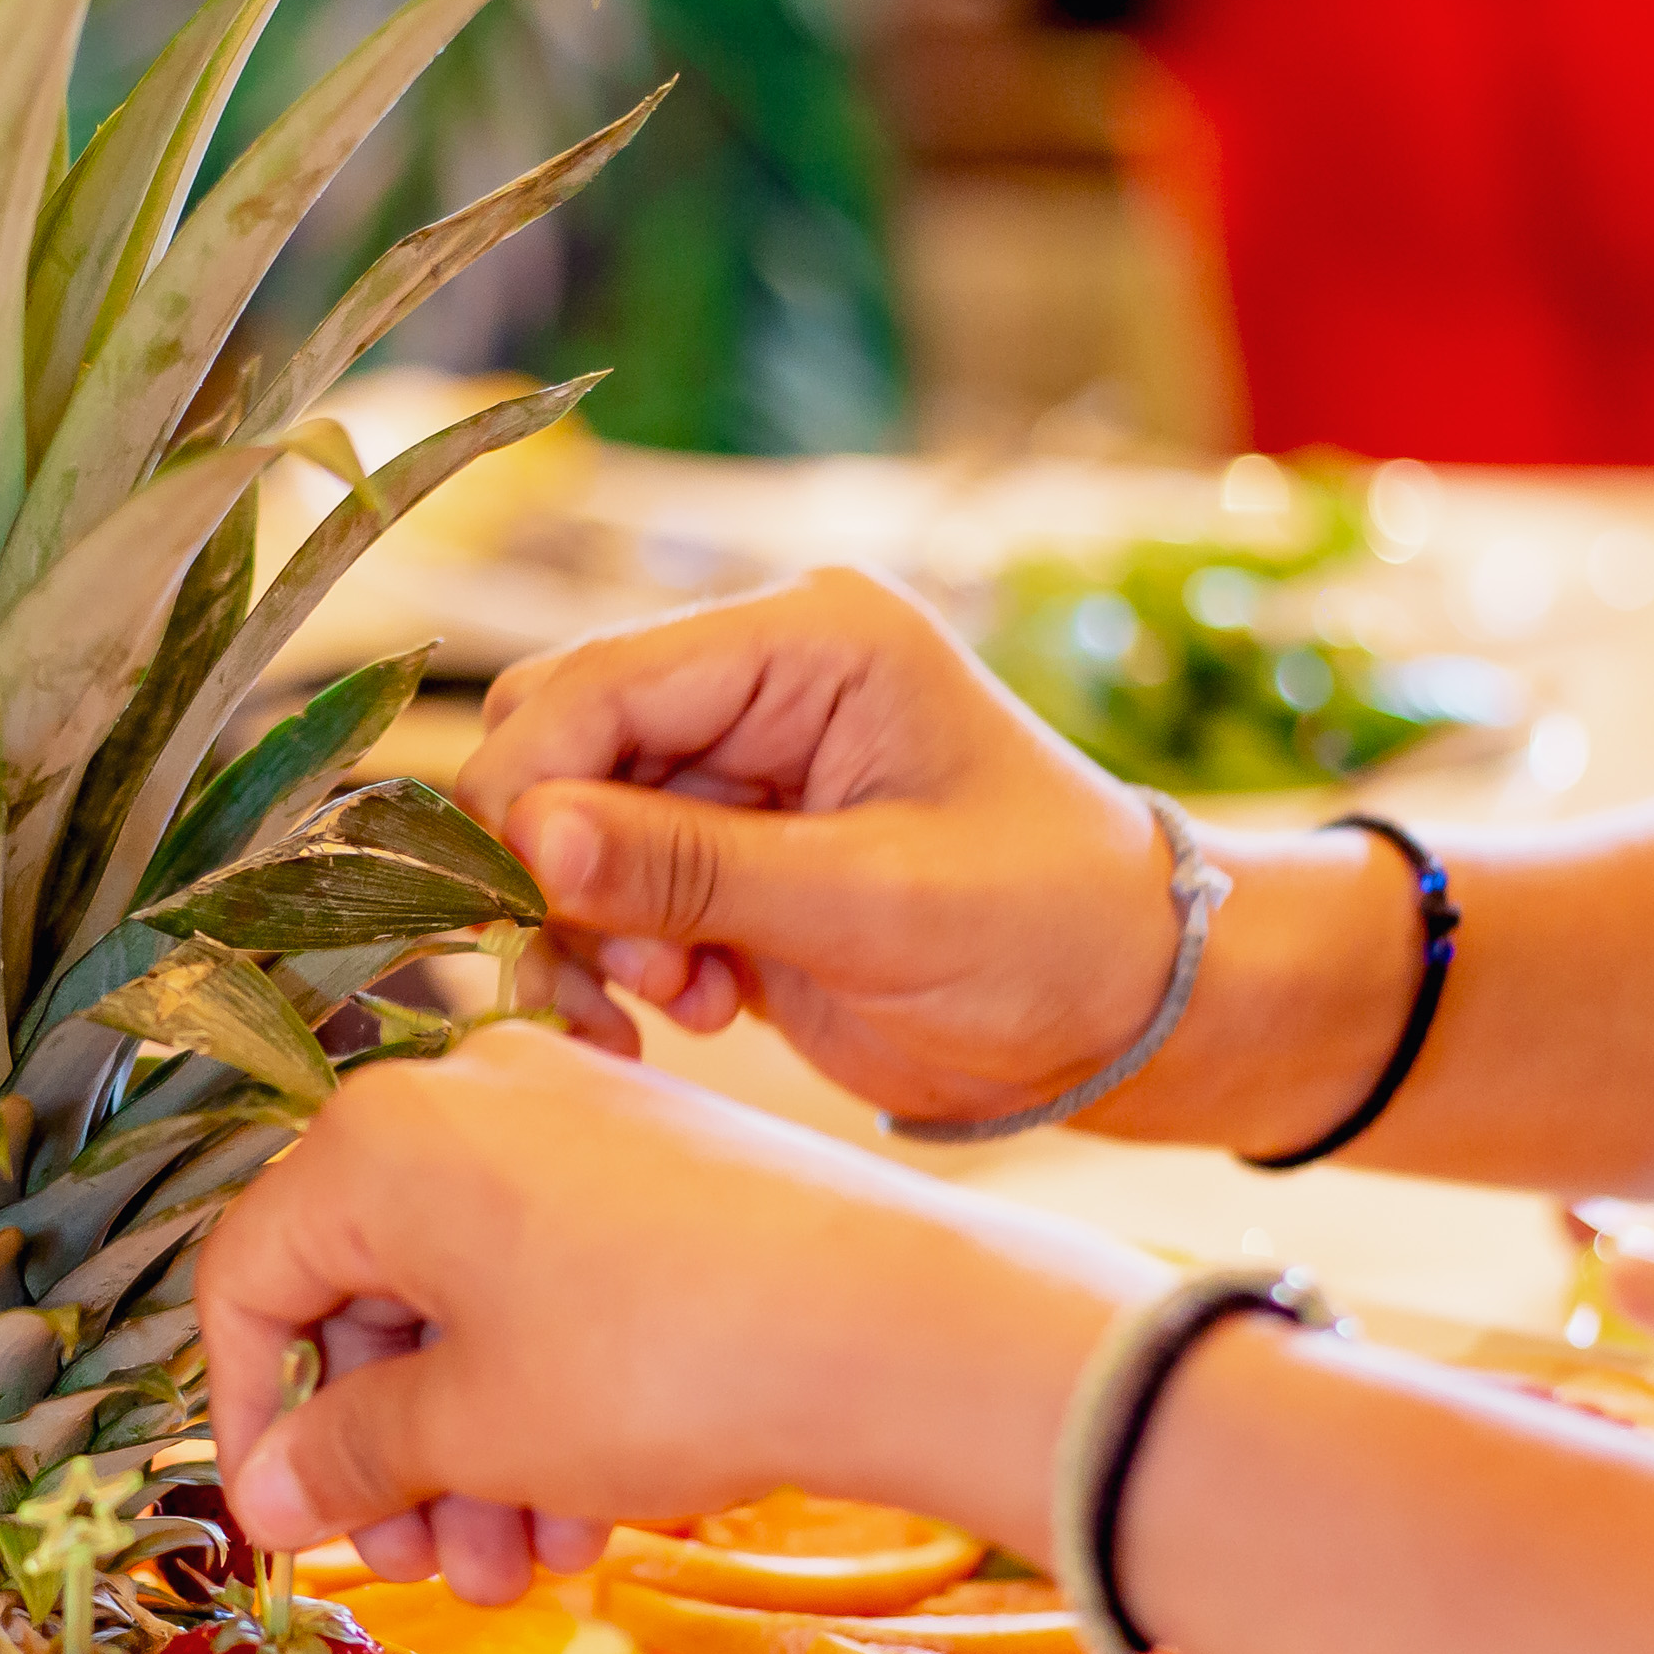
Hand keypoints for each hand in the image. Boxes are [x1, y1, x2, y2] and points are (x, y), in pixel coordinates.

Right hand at [200, 1026, 1165, 1598]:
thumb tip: (267, 1493)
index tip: (285, 1517)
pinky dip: (553, 1392)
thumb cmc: (658, 1361)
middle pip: (369, 1293)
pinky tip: (595, 1511)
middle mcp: (467, 1095)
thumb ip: (346, 1456)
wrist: (893, 1323)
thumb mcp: (475, 1430)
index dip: (251, 1415)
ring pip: (471, 1301)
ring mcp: (573, 1117)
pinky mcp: (660, 1157)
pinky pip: (558, 1276)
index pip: (248, 1276)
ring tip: (524, 1569)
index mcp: (380, 1137)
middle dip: (389, 1453)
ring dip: (476, 1451)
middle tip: (423, 1566)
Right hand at [460, 569, 1188, 1126]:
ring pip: (565, 827)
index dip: (532, 790)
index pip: (599, 682)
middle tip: (615, 975)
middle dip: (554, 866)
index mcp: (809, 639)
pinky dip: (617, 961)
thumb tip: (530, 842)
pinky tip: (691, 1014)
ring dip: (587, 929)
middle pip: (560, 742)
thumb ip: (695, 872)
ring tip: (675, 1007)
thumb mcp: (875, 905)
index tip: (523, 906)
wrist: (1130, 1011)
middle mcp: (759, 685)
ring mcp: (736, 770)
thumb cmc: (1050, 931)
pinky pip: (607, 890)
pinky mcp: (727, 853)